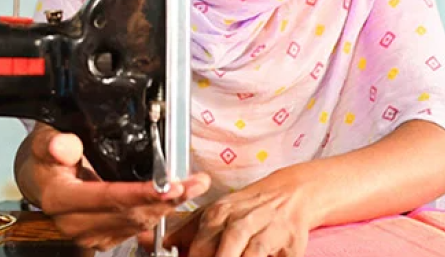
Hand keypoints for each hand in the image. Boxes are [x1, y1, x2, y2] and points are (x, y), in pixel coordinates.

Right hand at [20, 127, 210, 250]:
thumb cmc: (47, 157)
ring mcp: (89, 234)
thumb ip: (54, 142)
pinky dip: (160, 211)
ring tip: (194, 186)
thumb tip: (64, 145)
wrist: (39, 178)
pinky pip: (136, 228)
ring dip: (169, 206)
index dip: (141, 192)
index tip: (169, 185)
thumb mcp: (44, 139)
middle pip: (129, 214)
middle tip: (195, 183)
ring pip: (137, 224)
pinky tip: (177, 196)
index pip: (108, 197)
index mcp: (60, 198)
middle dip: (166, 199)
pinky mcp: (102, 238)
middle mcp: (74, 223)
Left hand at [148, 171, 312, 256]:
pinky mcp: (290, 245)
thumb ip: (186, 230)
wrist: (290, 194)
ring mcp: (267, 233)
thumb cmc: (248, 208)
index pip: (199, 248)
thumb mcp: (216, 212)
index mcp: (218, 215)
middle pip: (223, 252)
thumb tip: (154, 242)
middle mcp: (242, 223)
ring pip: (250, 254)